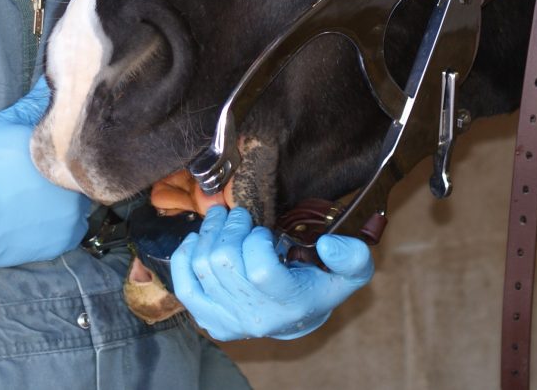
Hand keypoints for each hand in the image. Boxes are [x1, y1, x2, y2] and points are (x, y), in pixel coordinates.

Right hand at [0, 79, 90, 283]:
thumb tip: (47, 84)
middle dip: (66, 168)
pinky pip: (73, 226)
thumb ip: (29, 106)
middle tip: (37, 171)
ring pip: (80, 198)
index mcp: (63, 150)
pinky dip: (60, 221)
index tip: (53, 145)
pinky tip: (35, 214)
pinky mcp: (64, 240)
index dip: (68, 140)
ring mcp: (73, 214)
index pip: (79, 139)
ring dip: (65, 195)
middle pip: (81, 169)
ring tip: (34, 193)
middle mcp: (75, 181)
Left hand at [170, 205, 372, 340]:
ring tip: (222, 219)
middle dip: (230, 227)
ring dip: (209, 233)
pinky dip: (186, 255)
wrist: (296, 315)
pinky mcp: (209, 318)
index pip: (260, 269)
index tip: (263, 230)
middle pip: (224, 262)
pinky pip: (184, 285)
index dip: (256, 239)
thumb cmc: (320, 285)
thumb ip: (352, 256)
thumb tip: (327, 243)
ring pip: (202, 266)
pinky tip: (198, 239)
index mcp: (290, 305)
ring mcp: (229, 321)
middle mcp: (256, 319)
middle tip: (239, 214)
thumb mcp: (351, 271)